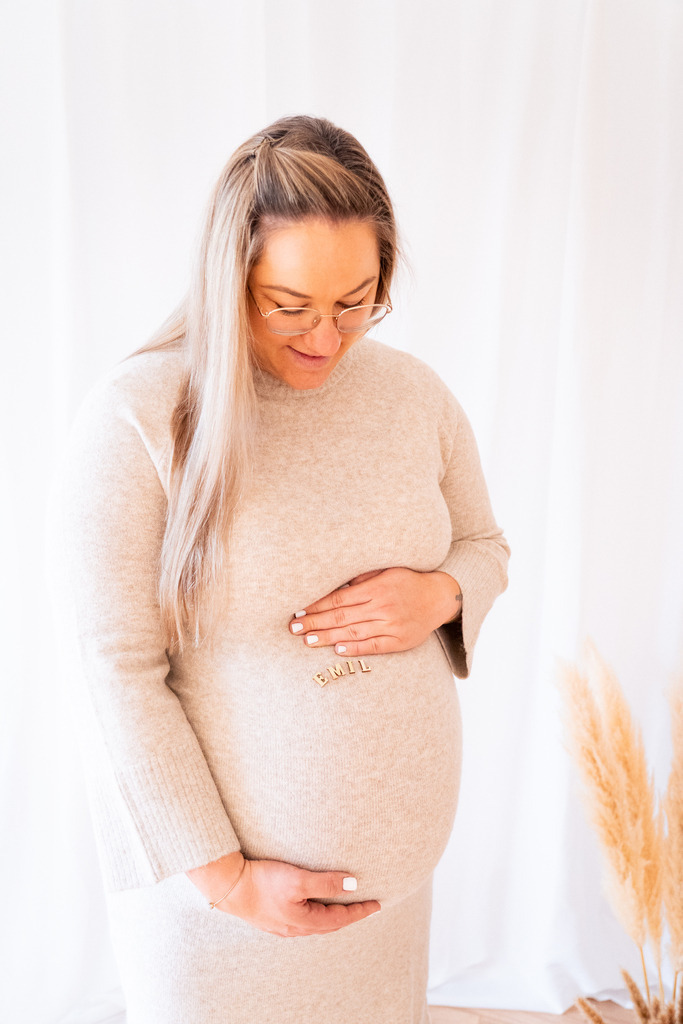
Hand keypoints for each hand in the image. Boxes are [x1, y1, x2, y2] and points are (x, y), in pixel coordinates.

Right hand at [186, 851, 380, 936]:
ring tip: (343, 906)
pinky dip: (315, 914)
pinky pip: (302, 920)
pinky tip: (312, 907)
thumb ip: (326, 882)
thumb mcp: (298, 879)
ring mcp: (282, 926)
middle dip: (349, 916)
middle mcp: (295, 929)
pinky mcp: (272, 918)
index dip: (360, 911)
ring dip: (332, 916)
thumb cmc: (263, 882)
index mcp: (305, 922)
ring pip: (315, 924)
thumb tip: (353, 884)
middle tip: (365, 906)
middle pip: (329, 924)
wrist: (229, 888)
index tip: (377, 904)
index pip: (341, 918)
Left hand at [288, 567, 461, 657]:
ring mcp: (392, 625)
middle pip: (342, 616)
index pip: (339, 598)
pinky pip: (374, 646)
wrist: (439, 597)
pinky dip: (355, 648)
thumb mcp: (385, 571)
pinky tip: (337, 649)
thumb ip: (361, 578)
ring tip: (308, 640)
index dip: (317, 605)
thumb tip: (333, 585)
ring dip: (329, 637)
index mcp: (376, 587)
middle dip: (316, 622)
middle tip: (294, 629)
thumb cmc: (406, 581)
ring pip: (354, 632)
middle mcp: (383, 606)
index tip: (299, 611)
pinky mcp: (400, 641)